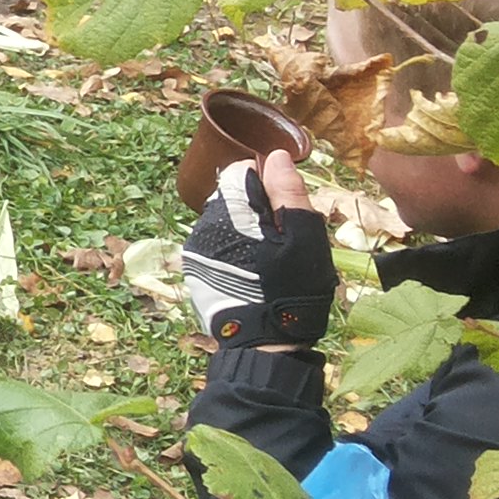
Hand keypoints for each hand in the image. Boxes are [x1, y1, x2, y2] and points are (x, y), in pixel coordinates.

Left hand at [179, 159, 338, 348]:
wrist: (266, 343)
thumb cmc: (293, 289)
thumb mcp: (303, 238)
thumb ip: (288, 193)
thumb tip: (274, 156)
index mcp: (233, 211)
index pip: (241, 170)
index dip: (267, 184)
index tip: (285, 210)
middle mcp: (206, 224)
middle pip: (231, 196)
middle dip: (256, 208)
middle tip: (281, 240)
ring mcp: (196, 247)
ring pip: (222, 220)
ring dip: (243, 230)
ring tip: (267, 260)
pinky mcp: (194, 268)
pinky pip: (213, 244)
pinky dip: (231, 250)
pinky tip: (251, 273)